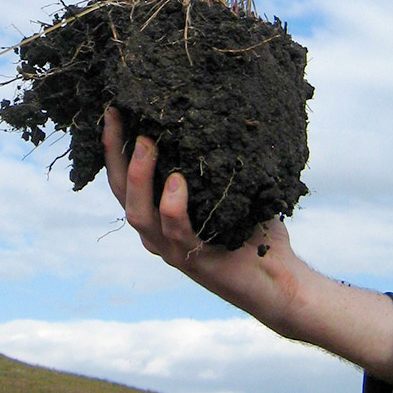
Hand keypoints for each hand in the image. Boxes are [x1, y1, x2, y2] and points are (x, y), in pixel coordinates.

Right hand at [102, 107, 392, 380]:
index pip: (124, 180)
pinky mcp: (195, 261)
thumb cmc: (255, 234)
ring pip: (139, 213)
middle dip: (115, 153)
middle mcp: (157, 235)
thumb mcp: (228, 192)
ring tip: (147, 141)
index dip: (114, 147)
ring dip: (139, 175)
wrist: (280, 283)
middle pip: (120, 193)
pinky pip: (176, 231)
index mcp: (159, 218)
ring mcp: (172, 251)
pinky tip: (177, 182)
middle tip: (117, 116)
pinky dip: (172, 206)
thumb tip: (215, 112)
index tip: (113, 110)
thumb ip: (213, 164)